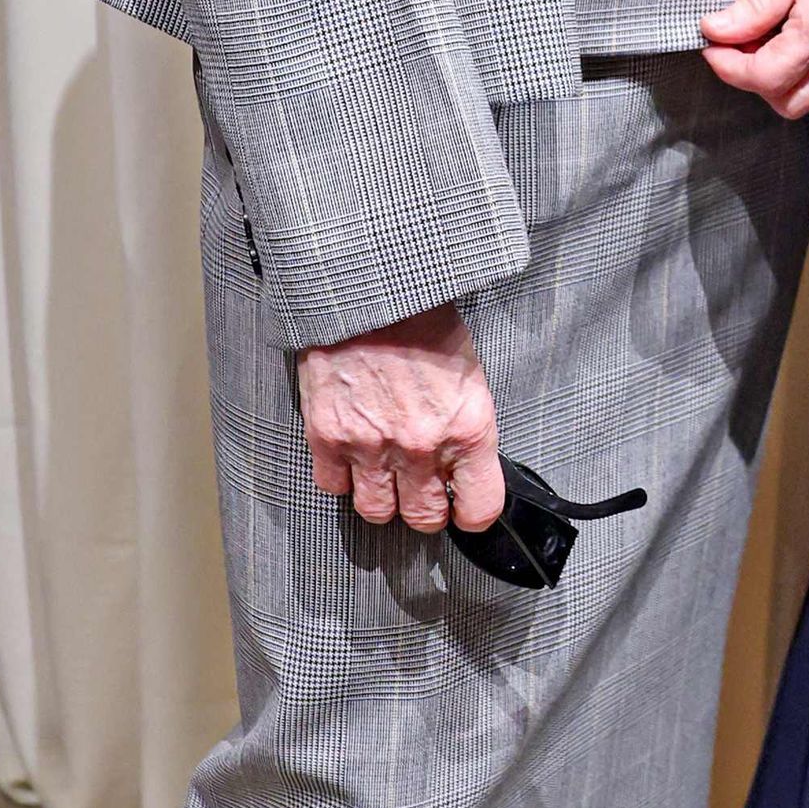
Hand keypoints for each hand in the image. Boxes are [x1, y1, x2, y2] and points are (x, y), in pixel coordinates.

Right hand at [296, 300, 502, 533]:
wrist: (371, 289)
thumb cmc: (423, 322)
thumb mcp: (469, 375)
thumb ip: (466, 428)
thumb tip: (463, 467)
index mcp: (467, 429)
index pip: (479, 509)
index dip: (472, 514)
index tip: (464, 508)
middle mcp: (422, 447)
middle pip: (424, 518)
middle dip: (426, 508)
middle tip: (422, 490)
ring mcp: (372, 446)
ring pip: (377, 511)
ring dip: (383, 498)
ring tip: (386, 474)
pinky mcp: (329, 436)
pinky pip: (334, 486)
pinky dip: (342, 476)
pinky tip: (353, 454)